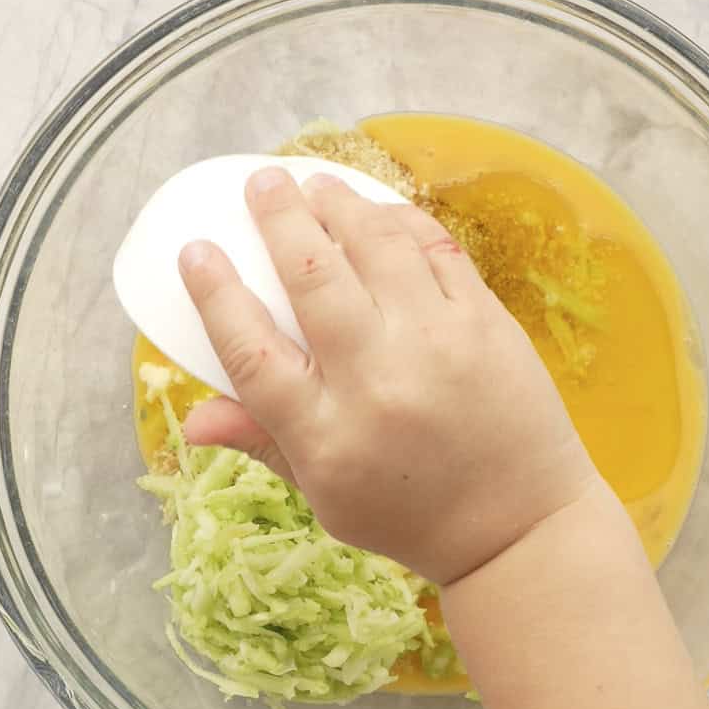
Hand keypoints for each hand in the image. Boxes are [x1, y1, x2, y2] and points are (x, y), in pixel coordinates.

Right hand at [179, 166, 598, 585]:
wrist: (519, 526)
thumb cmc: (411, 516)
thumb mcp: (326, 497)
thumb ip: (263, 444)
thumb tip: (189, 420)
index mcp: (326, 436)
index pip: (252, 351)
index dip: (216, 294)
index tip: (197, 250)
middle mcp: (378, 382)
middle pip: (313, 278)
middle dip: (279, 217)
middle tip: (261, 182)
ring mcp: (438, 346)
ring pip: (376, 247)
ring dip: (340, 204)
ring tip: (316, 183)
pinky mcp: (487, 324)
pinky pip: (437, 251)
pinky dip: (402, 221)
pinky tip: (380, 210)